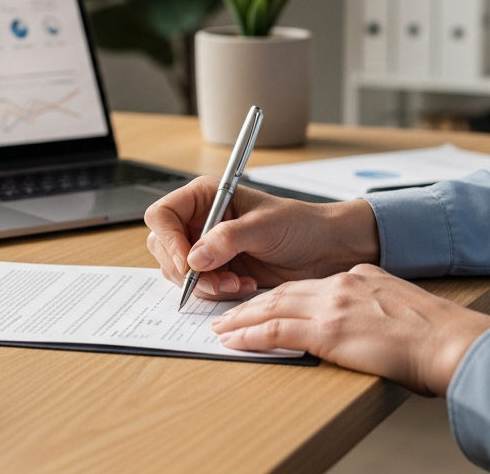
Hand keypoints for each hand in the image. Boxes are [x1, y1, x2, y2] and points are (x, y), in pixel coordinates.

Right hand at [143, 177, 379, 299]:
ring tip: (236, 283)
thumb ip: (227, 238)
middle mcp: (201, 220)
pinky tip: (243, 286)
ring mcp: (207, 247)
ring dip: (204, 284)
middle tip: (216, 280)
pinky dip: (216, 292)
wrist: (325, 250)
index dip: (169, 239)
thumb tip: (195, 256)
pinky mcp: (218, 270)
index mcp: (206, 197)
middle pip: (164, 246)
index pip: (163, 215)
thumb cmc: (300, 225)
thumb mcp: (264, 226)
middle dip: (186, 269)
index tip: (188, 262)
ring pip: (178, 271)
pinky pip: (199, 286)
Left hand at [210, 265, 489, 395]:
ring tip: (221, 327)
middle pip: (284, 292)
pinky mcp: (328, 331)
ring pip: (272, 307)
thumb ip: (379, 302)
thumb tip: (369, 318)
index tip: (263, 303)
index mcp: (359, 278)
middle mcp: (341, 285)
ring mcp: (332, 306)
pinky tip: (233, 340)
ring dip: (242, 318)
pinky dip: (249, 334)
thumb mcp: (403, 304)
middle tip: (229, 313)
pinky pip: (276, 331)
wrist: (450, 342)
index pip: (309, 286)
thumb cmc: (438, 334)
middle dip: (252, 303)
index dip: (281, 295)